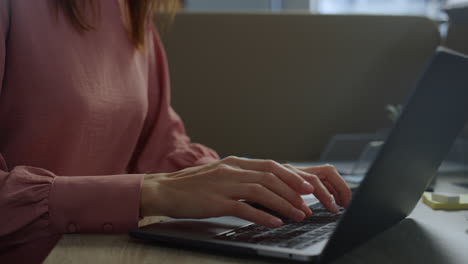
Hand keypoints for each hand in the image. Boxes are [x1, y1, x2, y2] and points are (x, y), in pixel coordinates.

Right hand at [140, 156, 350, 227]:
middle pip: (270, 176)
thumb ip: (240, 177)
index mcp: (235, 163)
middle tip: (308, 202)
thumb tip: (264, 185)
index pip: (270, 166)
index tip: (306, 186)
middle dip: (293, 190)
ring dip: (284, 204)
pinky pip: (244, 208)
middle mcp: (232, 170)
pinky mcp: (216, 202)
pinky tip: (274, 223)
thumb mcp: (220, 174)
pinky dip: (263, 215)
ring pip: (262, 191)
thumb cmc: (192, 185)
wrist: (164, 190)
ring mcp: (224, 185)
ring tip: (298, 214)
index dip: (291, 176)